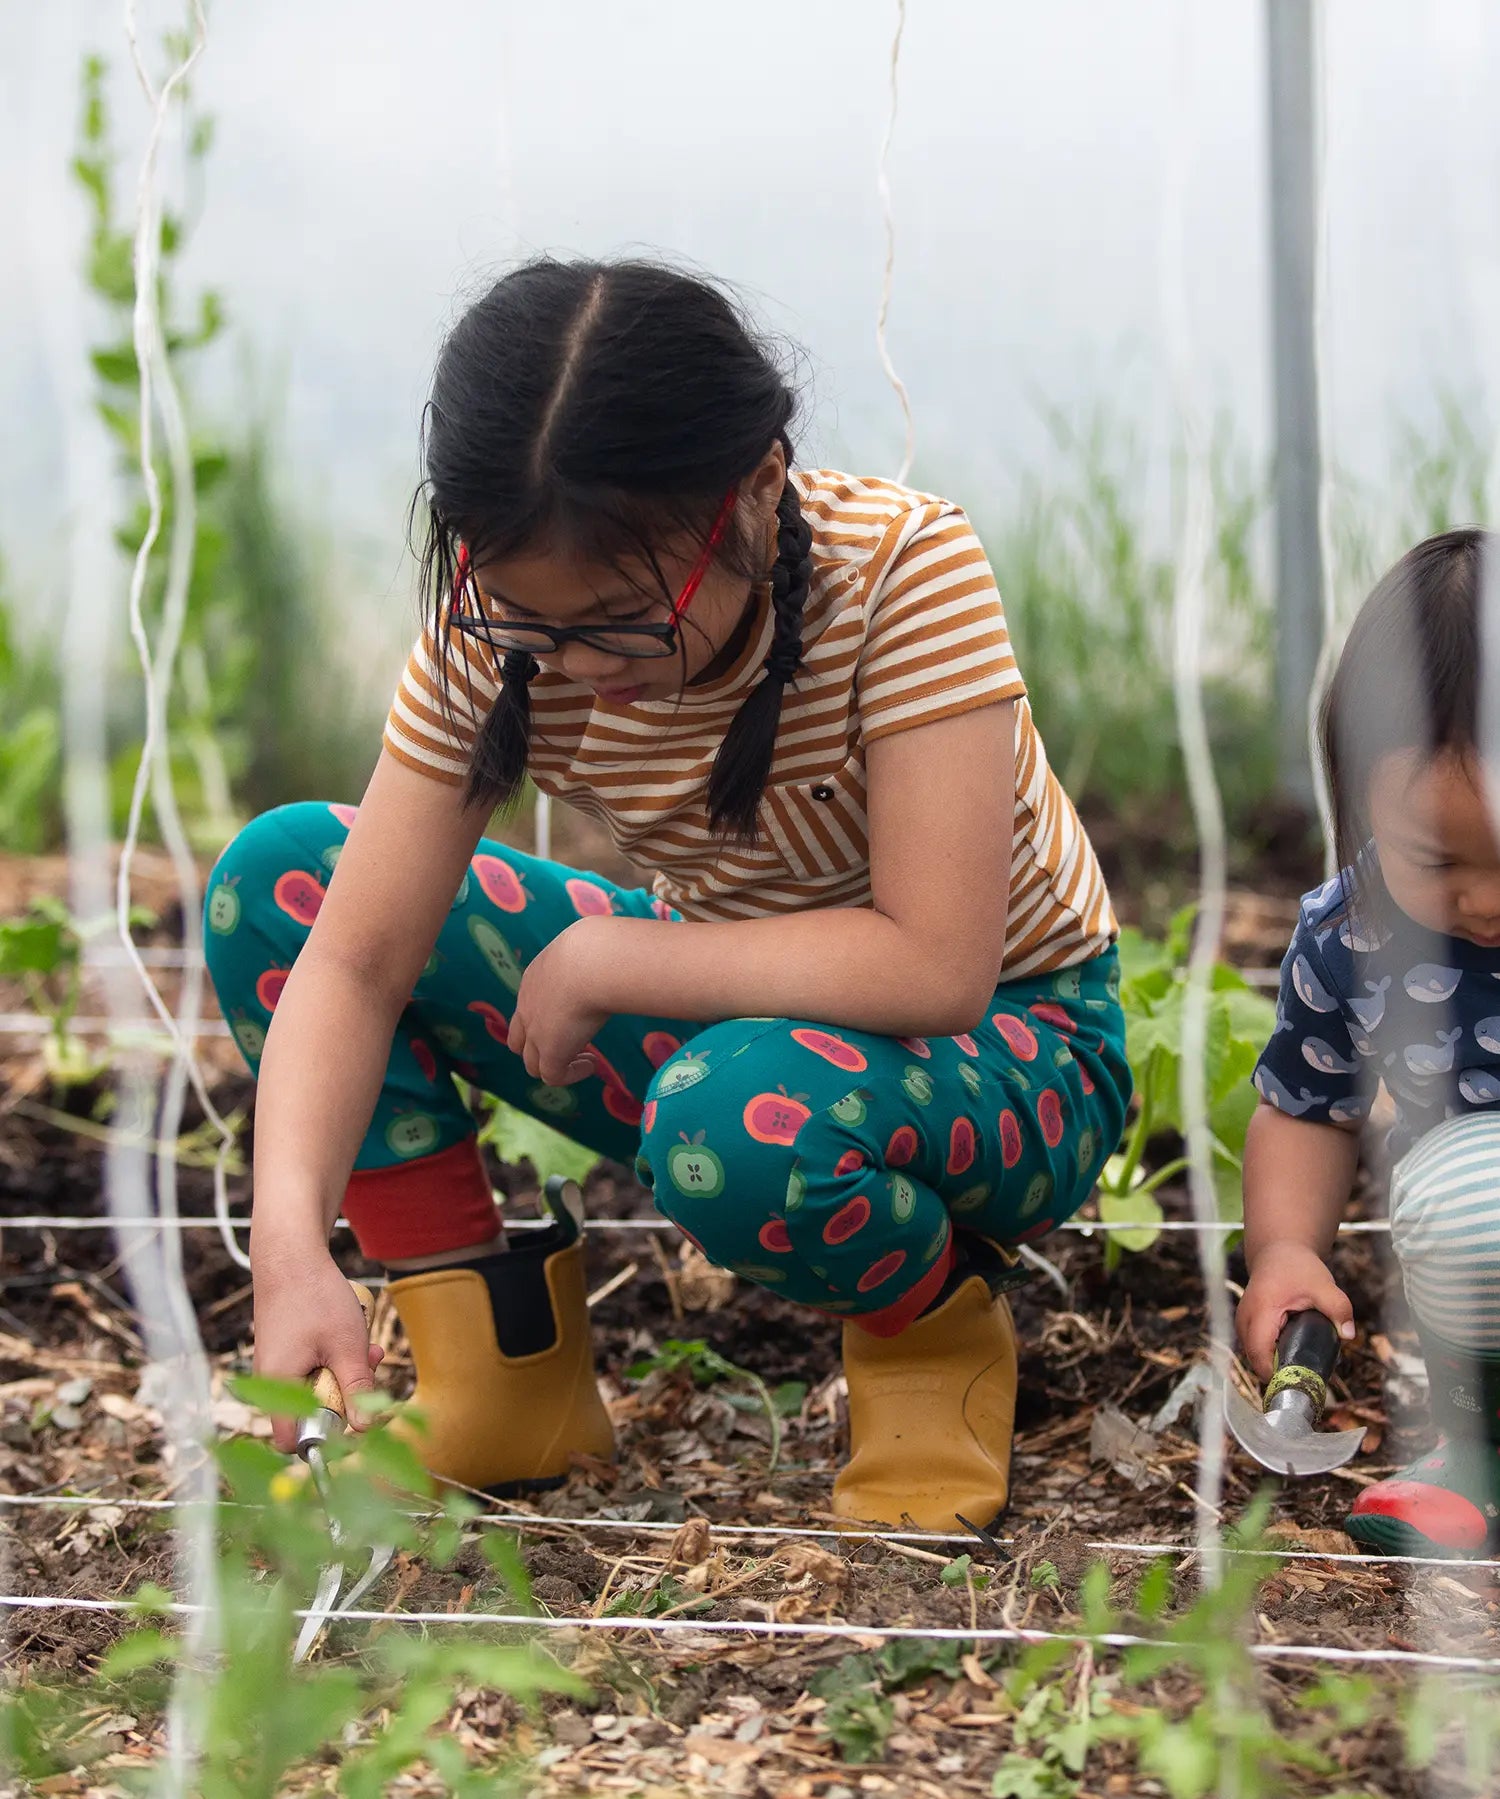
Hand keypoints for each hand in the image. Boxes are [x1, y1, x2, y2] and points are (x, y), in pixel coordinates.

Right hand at [252, 1246, 383, 1453]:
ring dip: (346, 1373)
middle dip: (346, 1396)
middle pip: (311, 1411)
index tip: (352, 1422)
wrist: (291, 1256)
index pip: (291, 1440)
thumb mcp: (347, 1346)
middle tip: (369, 1368)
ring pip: (317, 1387)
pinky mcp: (285, 1352)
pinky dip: (335, 1358)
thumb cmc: (316, 1297)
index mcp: (279, 1386)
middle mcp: (271, 1381)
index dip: (323, 1440)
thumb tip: (365, 1429)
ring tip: (368, 1347)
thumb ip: (356, 1389)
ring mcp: (277, 1365)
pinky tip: (353, 1338)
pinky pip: (313, 1368)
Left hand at [507, 917, 613, 1086]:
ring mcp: (535, 1033)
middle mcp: (528, 1008)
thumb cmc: (599, 950)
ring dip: (558, 1064)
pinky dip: (571, 1074)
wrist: (592, 962)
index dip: (546, 1018)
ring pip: (532, 1063)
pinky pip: (553, 1076)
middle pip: (518, 1040)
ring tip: (587, 1057)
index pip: (528, 1007)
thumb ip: (593, 956)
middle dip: (541, 1047)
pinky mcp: (551, 1053)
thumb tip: (619, 952)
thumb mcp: (587, 949)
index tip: (576, 1016)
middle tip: (573, 1043)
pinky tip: (592, 1063)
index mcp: (534, 979)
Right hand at [1236, 1241, 1354, 1382]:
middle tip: (1307, 1379)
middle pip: (1255, 1359)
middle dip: (1278, 1374)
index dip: (1275, 1374)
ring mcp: (1242, 1322)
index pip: (1259, 1353)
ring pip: (1253, 1356)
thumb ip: (1338, 1308)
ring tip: (1301, 1367)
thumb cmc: (1298, 1268)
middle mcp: (1245, 1319)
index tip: (1299, 1385)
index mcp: (1261, 1311)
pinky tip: (1290, 1356)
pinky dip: (1270, 1356)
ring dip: (1273, 1365)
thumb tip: (1349, 1335)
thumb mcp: (1323, 1285)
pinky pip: (1254, 1348)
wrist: (1279, 1252)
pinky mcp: (1246, 1325)